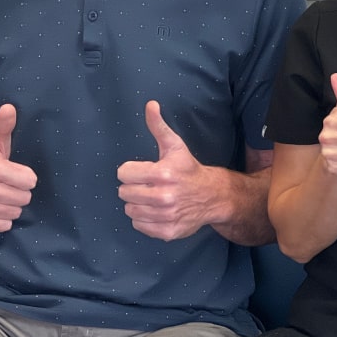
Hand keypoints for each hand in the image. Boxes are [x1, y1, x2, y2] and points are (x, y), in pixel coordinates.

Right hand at [0, 104, 36, 231]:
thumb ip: (4, 125)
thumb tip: (9, 107)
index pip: (28, 180)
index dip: (27, 177)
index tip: (21, 174)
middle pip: (23, 198)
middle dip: (21, 192)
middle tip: (12, 186)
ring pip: (14, 212)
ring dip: (12, 205)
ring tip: (5, 196)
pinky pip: (2, 225)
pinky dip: (3, 219)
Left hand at [117, 101, 224, 240]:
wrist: (213, 196)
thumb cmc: (188, 169)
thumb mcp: (174, 145)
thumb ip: (158, 126)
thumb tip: (150, 104)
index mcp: (163, 173)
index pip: (123, 174)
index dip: (130, 171)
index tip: (141, 171)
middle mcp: (164, 196)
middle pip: (124, 192)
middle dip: (132, 187)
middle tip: (146, 184)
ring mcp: (165, 216)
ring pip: (130, 210)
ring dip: (136, 204)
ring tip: (150, 197)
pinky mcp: (167, 232)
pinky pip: (139, 225)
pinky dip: (143, 219)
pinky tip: (154, 210)